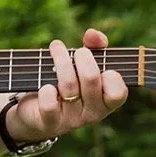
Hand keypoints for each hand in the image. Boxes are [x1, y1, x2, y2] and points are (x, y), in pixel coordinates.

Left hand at [6, 28, 126, 143]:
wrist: (37, 112)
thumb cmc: (67, 82)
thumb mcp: (83, 65)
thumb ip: (94, 47)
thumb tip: (93, 34)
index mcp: (105, 101)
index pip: (118, 93)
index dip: (111, 75)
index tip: (100, 62)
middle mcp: (92, 113)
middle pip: (91, 79)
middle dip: (82, 57)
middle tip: (77, 51)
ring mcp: (71, 119)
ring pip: (68, 85)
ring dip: (60, 60)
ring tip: (56, 47)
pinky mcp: (49, 122)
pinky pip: (50, 105)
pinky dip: (46, 90)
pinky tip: (45, 84)